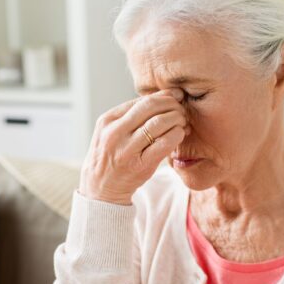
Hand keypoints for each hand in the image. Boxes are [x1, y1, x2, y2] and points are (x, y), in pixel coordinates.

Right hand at [79, 88, 189, 204]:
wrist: (101, 187)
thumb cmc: (112, 155)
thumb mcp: (112, 130)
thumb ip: (132, 115)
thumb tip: (166, 95)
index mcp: (108, 120)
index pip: (142, 100)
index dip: (164, 96)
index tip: (176, 98)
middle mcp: (115, 133)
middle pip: (151, 107)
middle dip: (172, 105)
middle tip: (181, 110)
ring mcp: (127, 149)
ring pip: (159, 123)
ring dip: (177, 119)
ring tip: (182, 122)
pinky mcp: (140, 165)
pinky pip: (164, 144)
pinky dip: (176, 135)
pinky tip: (180, 135)